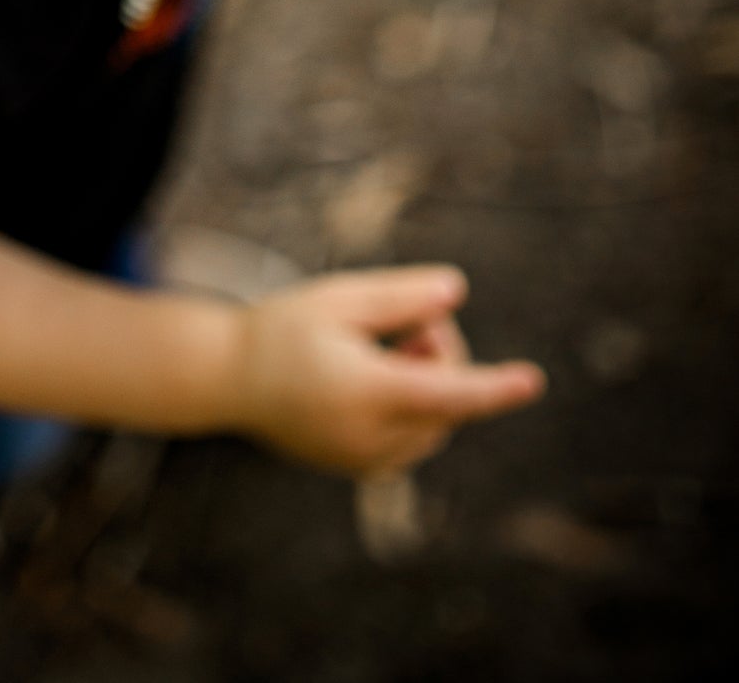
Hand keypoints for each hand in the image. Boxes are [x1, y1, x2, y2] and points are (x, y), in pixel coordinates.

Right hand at [230, 266, 544, 477]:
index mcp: (363, 391)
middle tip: (403, 323)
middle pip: (447, 396)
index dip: (491, 385)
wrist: (232, 380)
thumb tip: (456, 293)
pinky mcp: (364, 470)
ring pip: (438, 422)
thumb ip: (400, 296)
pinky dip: (414, 407)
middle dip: (441, 353)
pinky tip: (371, 380)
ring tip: (378, 353)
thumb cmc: (284, 329)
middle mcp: (371, 437)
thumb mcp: (339, 298)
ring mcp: (368, 461)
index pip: (444, 390)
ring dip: (428, 382)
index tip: (531, 380)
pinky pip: (417, 439)